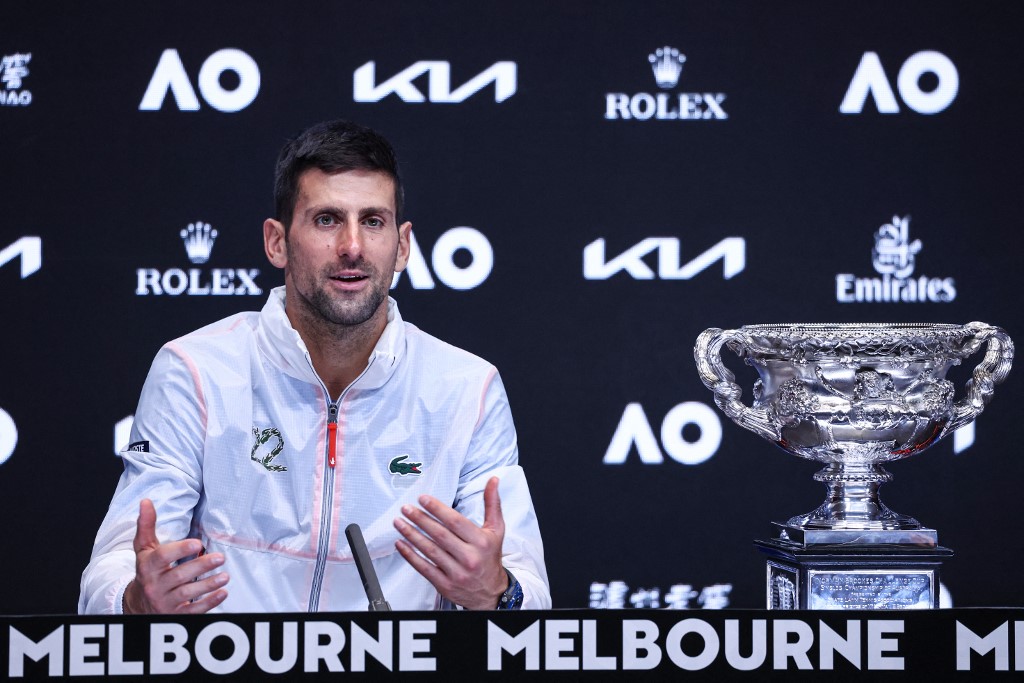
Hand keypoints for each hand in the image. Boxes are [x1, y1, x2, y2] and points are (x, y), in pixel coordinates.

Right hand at [123, 499, 228, 613]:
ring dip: (208, 586)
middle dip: (200, 567)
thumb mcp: (144, 549)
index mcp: (148, 566)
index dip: (179, 550)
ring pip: (187, 595)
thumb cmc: (147, 570)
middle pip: (179, 576)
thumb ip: (146, 526)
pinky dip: (209, 603)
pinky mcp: (174, 616)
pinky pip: (192, 611)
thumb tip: (146, 501)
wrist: (137, 604)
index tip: (197, 543)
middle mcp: (155, 586)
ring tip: (225, 576)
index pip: (162, 558)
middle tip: (220, 557)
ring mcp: (164, 603)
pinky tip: (223, 593)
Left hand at [394, 476, 507, 609]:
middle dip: (420, 519)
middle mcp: (469, 557)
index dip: (437, 509)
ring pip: (429, 550)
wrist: (491, 592)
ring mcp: (456, 573)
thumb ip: (492, 504)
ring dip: (411, 534)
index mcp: (481, 542)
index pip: (455, 522)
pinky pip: (424, 568)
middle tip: (406, 508)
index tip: (423, 499)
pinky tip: (401, 544)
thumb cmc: (490, 557)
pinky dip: (410, 555)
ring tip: (399, 522)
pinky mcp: (445, 585)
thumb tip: (493, 480)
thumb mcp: (496, 530)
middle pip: (440, 535)